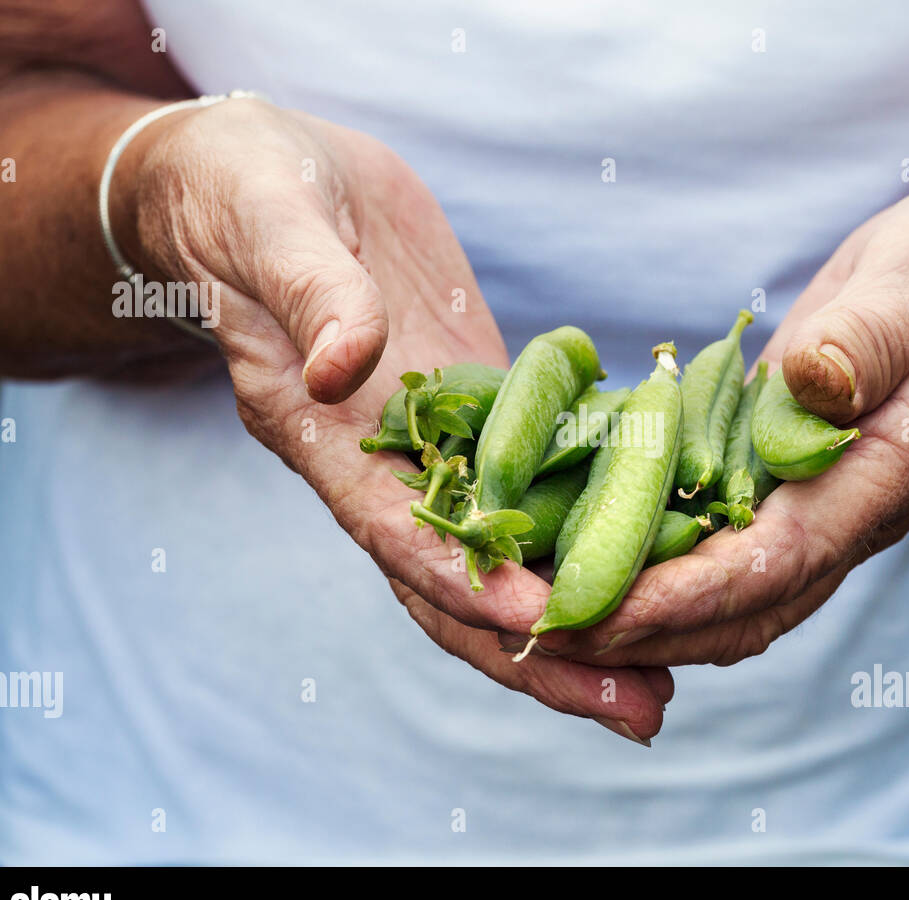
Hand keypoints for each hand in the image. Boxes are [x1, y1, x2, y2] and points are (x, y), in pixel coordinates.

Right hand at [120, 97, 668, 740]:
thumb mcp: (266, 218)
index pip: (398, 532)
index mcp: (322, 433)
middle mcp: (382, 464)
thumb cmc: (240, 191)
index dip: (469, 586)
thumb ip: (310, 291)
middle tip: (642, 711)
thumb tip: (347, 366)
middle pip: (463, 586)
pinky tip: (662, 564)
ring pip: (511, 557)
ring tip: (668, 679)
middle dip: (546, 654)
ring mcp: (435, 445)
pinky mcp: (480, 410)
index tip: (547, 629)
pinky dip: (591, 535)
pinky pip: (541, 490)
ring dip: (584, 618)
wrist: (258, 178)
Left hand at [543, 166, 908, 665]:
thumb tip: (810, 387)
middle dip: (648, 630)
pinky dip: (669, 568)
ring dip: (651, 617)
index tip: (597, 613)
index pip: (783, 558)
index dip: (687, 595)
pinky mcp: (808, 482)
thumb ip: (873, 333)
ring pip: (742, 595)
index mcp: (899, 460)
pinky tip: (602, 557)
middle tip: (545, 634)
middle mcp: (865, 505)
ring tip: (556, 615)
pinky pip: (736, 549)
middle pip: (752, 605)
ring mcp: (837, 502)